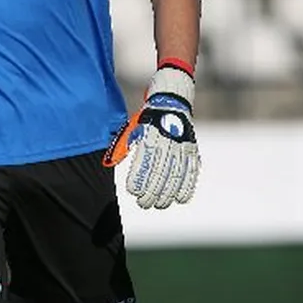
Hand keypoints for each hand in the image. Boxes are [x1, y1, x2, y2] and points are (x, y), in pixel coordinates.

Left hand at [104, 67, 200, 209]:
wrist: (173, 98)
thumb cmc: (147, 116)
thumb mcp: (133, 127)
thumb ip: (124, 145)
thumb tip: (110, 163)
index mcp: (151, 134)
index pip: (146, 161)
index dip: (140, 178)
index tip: (133, 191)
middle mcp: (168, 140)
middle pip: (161, 171)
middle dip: (152, 191)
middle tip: (143, 203)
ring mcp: (182, 145)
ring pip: (177, 174)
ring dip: (168, 193)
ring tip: (159, 205)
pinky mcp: (192, 149)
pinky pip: (192, 171)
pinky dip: (187, 186)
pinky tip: (180, 199)